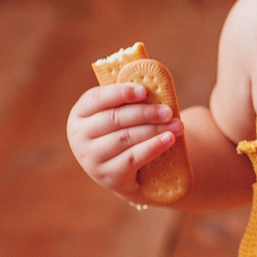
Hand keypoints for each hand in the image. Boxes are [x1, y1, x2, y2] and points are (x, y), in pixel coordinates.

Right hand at [66, 82, 183, 201]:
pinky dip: (152, 147)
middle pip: (114, 119)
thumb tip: (152, 79)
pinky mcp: (108, 176)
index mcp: (80, 114)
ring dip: (153, 130)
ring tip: (176, 125)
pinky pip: (133, 158)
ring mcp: (91, 159)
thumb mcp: (120, 115)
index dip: (120, 93)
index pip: (96, 98)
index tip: (143, 91)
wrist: (127, 173)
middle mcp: (79, 137)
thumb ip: (129, 99)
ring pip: (124, 138)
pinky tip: (169, 139)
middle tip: (168, 111)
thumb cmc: (125, 132)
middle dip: (144, 113)